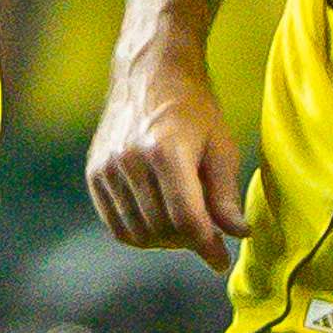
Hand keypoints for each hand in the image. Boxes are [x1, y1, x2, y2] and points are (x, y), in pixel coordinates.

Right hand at [87, 48, 247, 266]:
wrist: (150, 71)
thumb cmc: (193, 107)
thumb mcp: (220, 146)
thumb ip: (225, 194)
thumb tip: (237, 234)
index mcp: (165, 151)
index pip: (186, 218)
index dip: (206, 246)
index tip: (221, 261)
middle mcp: (129, 160)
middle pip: (161, 228)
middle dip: (188, 241)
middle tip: (206, 234)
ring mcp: (107, 167)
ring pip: (137, 233)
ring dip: (164, 240)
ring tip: (183, 225)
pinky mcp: (94, 172)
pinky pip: (115, 224)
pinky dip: (139, 232)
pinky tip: (159, 218)